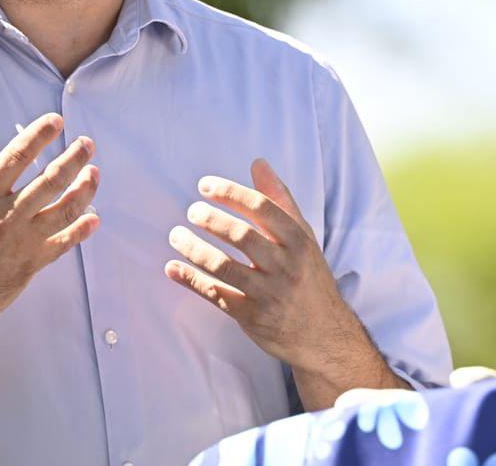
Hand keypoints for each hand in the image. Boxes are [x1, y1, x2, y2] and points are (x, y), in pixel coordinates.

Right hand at [0, 113, 99, 339]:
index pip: (16, 156)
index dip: (38, 136)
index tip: (56, 121)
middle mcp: (6, 215)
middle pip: (50, 179)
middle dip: (73, 158)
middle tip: (88, 143)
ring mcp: (21, 241)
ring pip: (63, 209)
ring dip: (84, 189)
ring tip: (95, 173)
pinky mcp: (29, 265)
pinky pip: (62, 244)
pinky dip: (81, 231)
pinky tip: (94, 219)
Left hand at [165, 159, 402, 403]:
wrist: (323, 333)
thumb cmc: (308, 276)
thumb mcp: (303, 236)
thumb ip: (280, 200)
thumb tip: (258, 163)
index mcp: (298, 240)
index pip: (262, 208)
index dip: (230, 193)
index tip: (205, 185)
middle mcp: (285, 265)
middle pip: (241, 236)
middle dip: (211, 220)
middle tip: (191, 211)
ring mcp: (268, 293)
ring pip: (224, 266)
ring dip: (194, 249)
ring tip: (176, 235)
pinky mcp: (251, 316)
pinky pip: (216, 294)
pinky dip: (191, 280)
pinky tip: (172, 268)